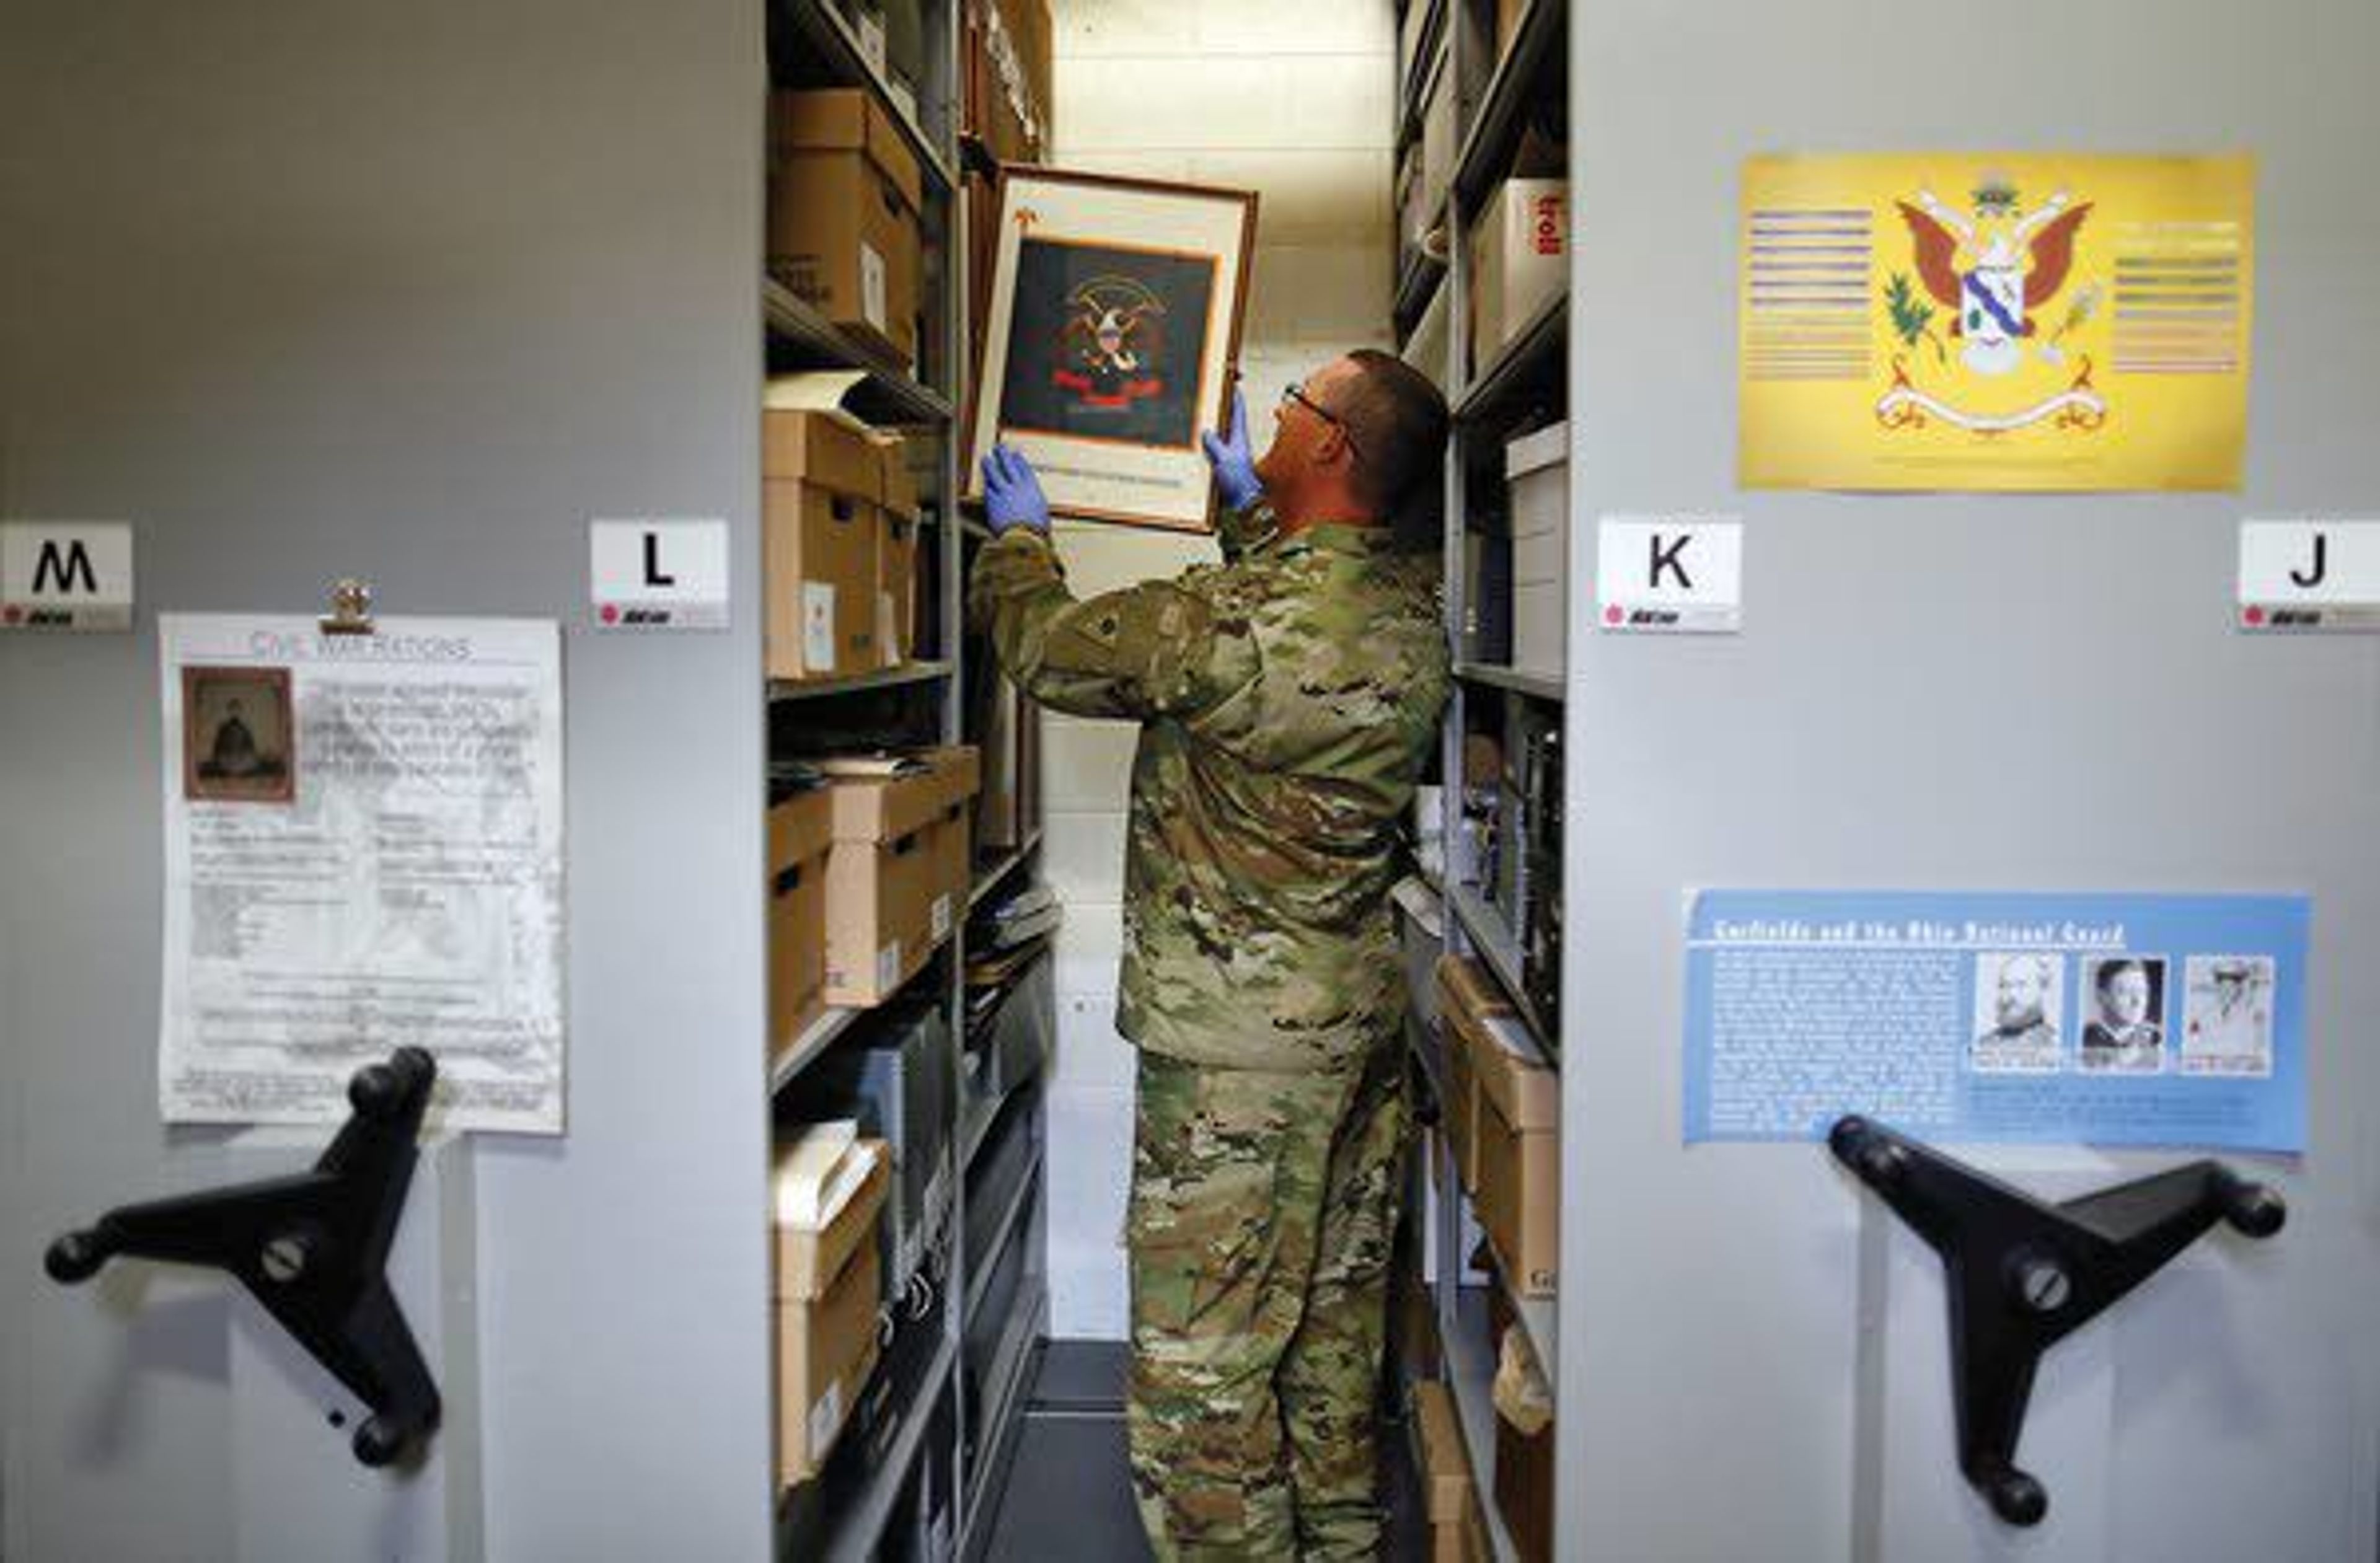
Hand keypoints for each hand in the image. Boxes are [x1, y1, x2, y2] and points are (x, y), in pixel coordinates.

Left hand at [980, 444, 1050, 535]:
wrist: (1023, 538)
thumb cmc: (1036, 530)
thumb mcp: (1042, 514)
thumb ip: (1035, 505)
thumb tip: (1034, 506)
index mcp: (1032, 489)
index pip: (1024, 469)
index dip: (1019, 460)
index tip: (1015, 454)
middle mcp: (1017, 487)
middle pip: (1008, 466)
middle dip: (1003, 455)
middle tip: (999, 448)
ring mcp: (1003, 493)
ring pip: (994, 475)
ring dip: (990, 465)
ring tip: (986, 459)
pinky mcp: (992, 502)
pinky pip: (988, 490)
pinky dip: (987, 484)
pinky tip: (986, 482)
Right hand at [1200, 388, 1261, 510]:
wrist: (1243, 505)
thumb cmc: (1240, 484)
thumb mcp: (1225, 460)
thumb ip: (1215, 445)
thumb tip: (1207, 432)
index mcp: (1239, 438)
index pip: (1238, 412)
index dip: (1235, 396)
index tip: (1233, 382)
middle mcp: (1235, 444)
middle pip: (1228, 420)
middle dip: (1222, 408)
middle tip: (1215, 395)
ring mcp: (1229, 455)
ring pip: (1220, 434)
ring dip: (1213, 425)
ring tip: (1203, 415)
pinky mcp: (1223, 466)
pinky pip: (1213, 449)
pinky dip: (1207, 443)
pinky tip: (1198, 443)